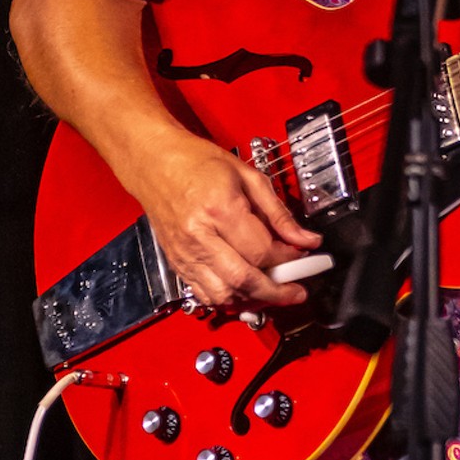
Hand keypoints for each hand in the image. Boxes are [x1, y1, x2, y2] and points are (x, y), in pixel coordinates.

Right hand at [123, 129, 321, 309]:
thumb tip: (306, 239)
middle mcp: (199, 236)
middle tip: (296, 291)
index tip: (302, 257)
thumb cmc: (197, 162)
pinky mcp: (177, 262)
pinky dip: (228, 299)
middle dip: (277, 292)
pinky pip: (204, 294)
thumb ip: (279, 213)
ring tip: (272, 291)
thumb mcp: (248, 176)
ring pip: (223, 294)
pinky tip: (244, 290)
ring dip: (252, 299)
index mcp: (219, 209)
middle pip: (244, 280)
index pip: (262, 250)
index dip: (288, 259)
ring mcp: (185, 253)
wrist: (153, 161)